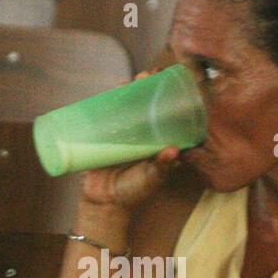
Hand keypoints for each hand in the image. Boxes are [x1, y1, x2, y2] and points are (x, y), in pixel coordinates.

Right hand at [79, 69, 181, 211]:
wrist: (104, 202)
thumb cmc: (133, 192)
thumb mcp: (151, 178)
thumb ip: (161, 167)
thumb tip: (173, 152)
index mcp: (157, 141)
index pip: (165, 113)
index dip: (168, 97)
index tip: (171, 82)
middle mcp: (142, 134)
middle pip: (145, 103)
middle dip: (147, 86)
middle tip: (147, 75)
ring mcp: (122, 133)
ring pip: (126, 105)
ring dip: (128, 89)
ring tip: (131, 80)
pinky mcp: (104, 135)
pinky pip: (107, 114)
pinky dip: (108, 100)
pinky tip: (113, 89)